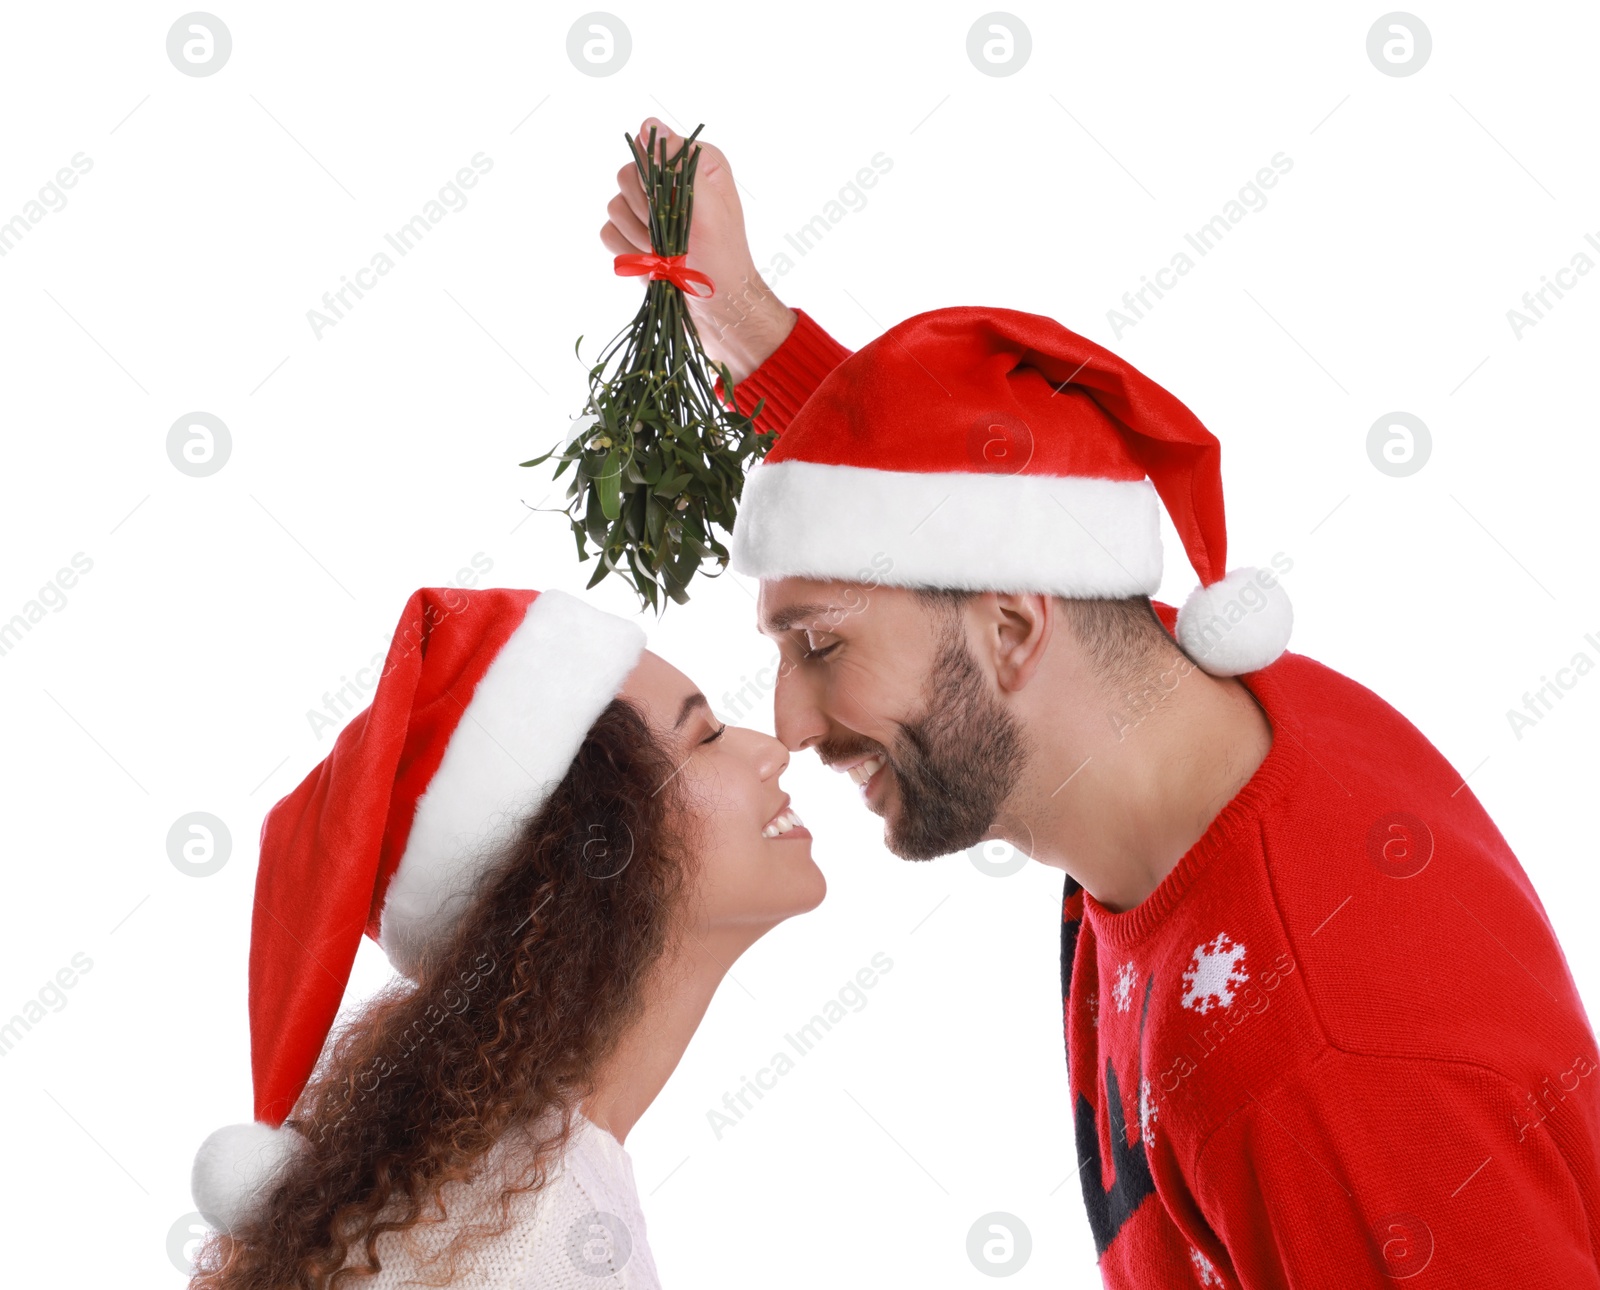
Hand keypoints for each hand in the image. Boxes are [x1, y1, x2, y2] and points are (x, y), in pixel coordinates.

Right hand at [601, 118, 794, 383]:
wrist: (718, 311)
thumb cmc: (722, 260)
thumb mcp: (706, 207)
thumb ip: (675, 164)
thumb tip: (647, 124)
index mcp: (696, 165)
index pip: (649, 151)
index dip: (654, 184)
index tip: (675, 210)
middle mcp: (674, 183)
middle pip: (626, 178)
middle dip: (645, 215)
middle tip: (671, 241)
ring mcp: (654, 211)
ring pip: (614, 207)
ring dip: (638, 239)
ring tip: (666, 259)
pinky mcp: (639, 237)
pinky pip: (609, 233)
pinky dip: (628, 254)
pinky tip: (653, 267)